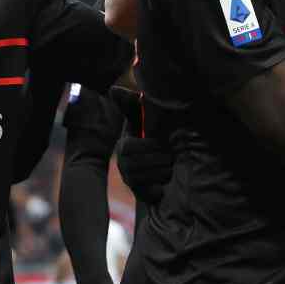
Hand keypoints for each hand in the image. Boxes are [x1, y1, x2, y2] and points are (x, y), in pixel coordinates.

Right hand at [108, 87, 173, 204]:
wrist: (171, 163)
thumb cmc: (157, 135)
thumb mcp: (146, 118)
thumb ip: (132, 105)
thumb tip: (113, 89)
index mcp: (124, 146)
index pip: (129, 148)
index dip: (150, 146)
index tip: (163, 142)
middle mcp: (124, 165)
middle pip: (140, 164)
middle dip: (161, 158)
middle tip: (170, 155)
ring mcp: (131, 180)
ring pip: (147, 176)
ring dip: (164, 170)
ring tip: (170, 166)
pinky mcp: (141, 194)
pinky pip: (150, 192)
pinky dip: (161, 186)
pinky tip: (166, 181)